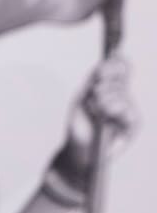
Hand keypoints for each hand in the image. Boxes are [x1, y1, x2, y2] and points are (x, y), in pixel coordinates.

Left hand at [57, 55, 135, 182]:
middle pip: (122, 76)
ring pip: (122, 93)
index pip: (122, 67)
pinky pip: (128, 110)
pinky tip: (105, 115)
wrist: (78, 149)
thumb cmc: (80, 124)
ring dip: (104, 98)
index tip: (103, 65)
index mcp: (111, 87)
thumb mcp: (82, 97)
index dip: (116, 63)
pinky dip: (114, 109)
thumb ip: (94, 81)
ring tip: (95, 110)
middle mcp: (123, 96)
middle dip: (104, 82)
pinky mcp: (133, 125)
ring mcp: (129, 110)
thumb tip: (103, 65)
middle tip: (93, 95)